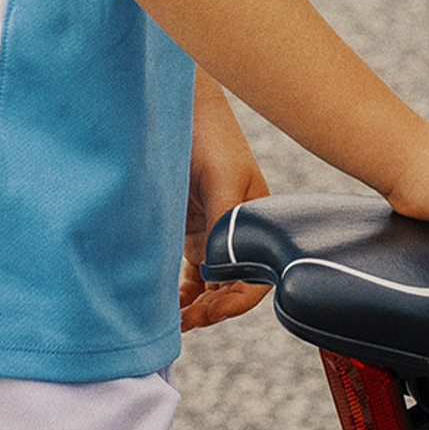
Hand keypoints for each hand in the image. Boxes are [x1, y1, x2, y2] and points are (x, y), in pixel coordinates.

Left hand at [177, 76, 274, 331]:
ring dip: (197, 306)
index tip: (208, 314)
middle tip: (186, 322)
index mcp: (258, 220)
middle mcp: (239, 230)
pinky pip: (192, 272)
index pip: (256, 278)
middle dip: (213, 310)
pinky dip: (184, 293)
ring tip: (175, 320)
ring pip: (211, 283)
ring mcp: (213, 231)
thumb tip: (217, 273)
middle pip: (233, 286)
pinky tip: (170, 304)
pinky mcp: (190, 229)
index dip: (235, 303)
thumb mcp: (222, 178)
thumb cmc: (206, 135)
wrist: (173, 107)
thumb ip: (224, 225)